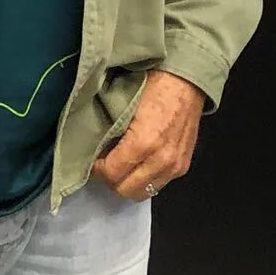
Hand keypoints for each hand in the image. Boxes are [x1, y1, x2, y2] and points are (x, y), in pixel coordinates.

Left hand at [92, 70, 205, 200]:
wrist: (186, 81)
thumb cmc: (152, 86)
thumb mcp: (123, 105)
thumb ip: (108, 130)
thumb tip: (93, 148)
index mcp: (144, 142)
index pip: (111, 174)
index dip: (96, 170)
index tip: (90, 160)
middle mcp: (161, 160)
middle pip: (126, 190)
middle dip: (110, 179)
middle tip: (102, 165)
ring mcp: (175, 166)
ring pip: (142, 192)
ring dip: (127, 183)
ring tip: (118, 165)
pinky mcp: (183, 167)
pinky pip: (158, 184)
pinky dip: (144, 179)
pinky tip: (136, 163)